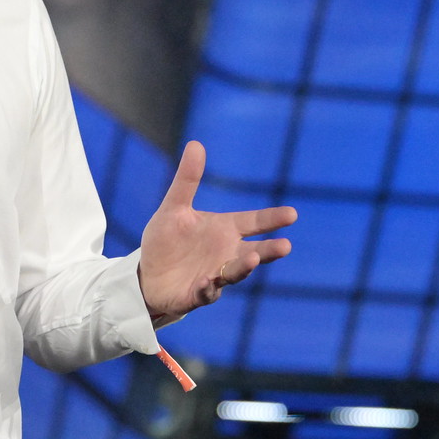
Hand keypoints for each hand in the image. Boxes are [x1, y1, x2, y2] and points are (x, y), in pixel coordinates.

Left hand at [137, 141, 295, 325]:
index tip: (292, 214)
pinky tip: (207, 282)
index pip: (253, 222)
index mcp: (224, 230)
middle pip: (254, 251)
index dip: (271, 219)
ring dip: (243, 267)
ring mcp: (214, 275)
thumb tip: (195, 144)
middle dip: (269, 250)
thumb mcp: (173, 208)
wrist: (146, 274)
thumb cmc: (166, 240)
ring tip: (251, 258)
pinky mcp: (197, 295)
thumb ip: (187, 180)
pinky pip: (206, 293)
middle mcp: (226, 253)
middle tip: (285, 245)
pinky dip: (208, 288)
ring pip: (234, 273)